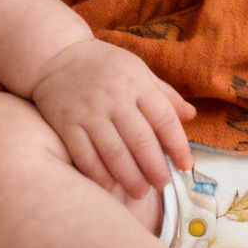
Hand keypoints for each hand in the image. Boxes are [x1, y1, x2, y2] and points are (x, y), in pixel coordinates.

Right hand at [29, 38, 195, 198]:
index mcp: (137, 84)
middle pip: (141, 141)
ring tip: (140, 192)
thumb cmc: (104, 65)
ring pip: (114, 153)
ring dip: (130, 178)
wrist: (55, 55)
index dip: (178, 145)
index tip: (185, 165)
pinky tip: (109, 187)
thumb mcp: (138, 70)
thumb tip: (191, 115)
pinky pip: (85, 156)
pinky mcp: (66, 125)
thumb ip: (165, 95)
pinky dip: (99, 175)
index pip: (164, 119)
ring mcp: (89, 113)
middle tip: (163, 186)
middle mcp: (115, 99)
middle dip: (155, 168)